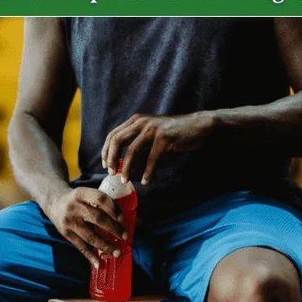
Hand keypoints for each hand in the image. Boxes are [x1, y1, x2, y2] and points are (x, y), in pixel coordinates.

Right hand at [45, 187, 128, 268]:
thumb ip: (108, 206)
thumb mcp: (89, 196)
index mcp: (82, 193)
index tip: (123, 218)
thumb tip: (137, 221)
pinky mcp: (65, 233)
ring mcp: (69, 221)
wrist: (54, 202)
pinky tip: (99, 264)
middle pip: (97, 219)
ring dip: (105, 246)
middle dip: (113, 229)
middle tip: (126, 236)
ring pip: (90, 236)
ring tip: (118, 253)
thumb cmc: (80, 200)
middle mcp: (74, 207)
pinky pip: (80, 247)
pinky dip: (90, 256)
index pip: (100, 198)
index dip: (113, 208)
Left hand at [101, 112, 215, 183]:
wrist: (196, 125)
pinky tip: (146, 180)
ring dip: (127, 168)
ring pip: (131, 151)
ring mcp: (152, 129)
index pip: (113, 134)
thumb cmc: (174, 133)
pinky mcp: (163, 138)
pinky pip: (151, 159)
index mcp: (135, 120)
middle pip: (117, 140)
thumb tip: (127, 167)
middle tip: (112, 173)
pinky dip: (147, 172)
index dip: (106, 151)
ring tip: (125, 180)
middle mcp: (141, 122)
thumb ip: (139, 148)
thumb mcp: (152, 137)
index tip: (106, 164)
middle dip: (112, 159)